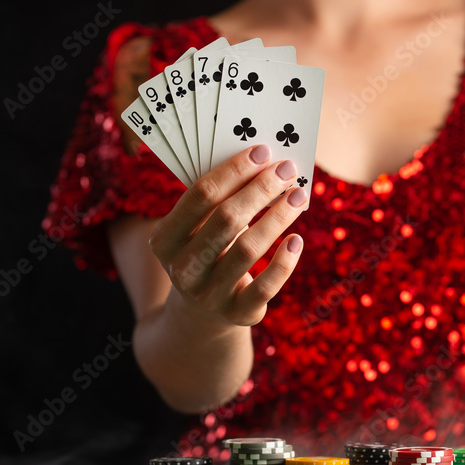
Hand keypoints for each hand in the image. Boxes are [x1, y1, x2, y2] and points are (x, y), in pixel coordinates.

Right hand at [149, 144, 306, 326]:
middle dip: (260, 189)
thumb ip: (219, 201)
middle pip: (226, 219)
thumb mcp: (198, 231)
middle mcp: (182, 268)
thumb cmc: (207, 252)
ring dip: (278, 217)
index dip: (234, 170)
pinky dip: (284, 261)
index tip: (263, 151)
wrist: (202, 314)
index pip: (200, 195)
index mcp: (164, 239)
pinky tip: (296, 239)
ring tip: (299, 195)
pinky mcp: (238, 313)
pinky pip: (266, 285)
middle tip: (287, 169)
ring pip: (248, 249)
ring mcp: (209, 294)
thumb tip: (265, 163)